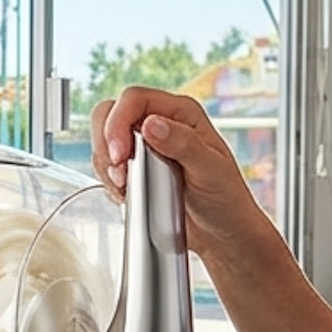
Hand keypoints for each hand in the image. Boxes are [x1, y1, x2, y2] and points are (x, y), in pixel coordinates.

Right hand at [90, 87, 258, 257]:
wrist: (223, 232)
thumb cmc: (226, 200)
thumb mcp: (210, 170)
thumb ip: (183, 144)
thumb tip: (151, 124)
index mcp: (181, 113)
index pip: (135, 99)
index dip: (118, 122)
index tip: (119, 155)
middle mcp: (161, 123)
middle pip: (110, 113)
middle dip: (106, 143)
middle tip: (119, 173)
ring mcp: (145, 146)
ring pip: (104, 140)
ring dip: (106, 165)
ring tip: (125, 188)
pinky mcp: (136, 168)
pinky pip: (107, 165)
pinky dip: (108, 180)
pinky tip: (126, 195)